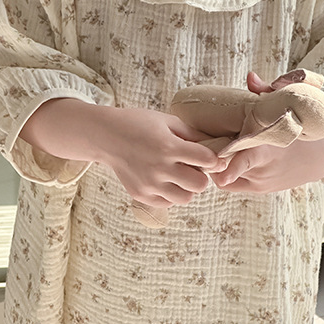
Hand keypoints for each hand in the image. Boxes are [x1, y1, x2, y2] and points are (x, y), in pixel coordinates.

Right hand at [21, 99, 225, 208]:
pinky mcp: (141, 196)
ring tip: (178, 174)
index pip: (207, 160)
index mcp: (168, 147)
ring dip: (187, 187)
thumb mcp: (167, 121)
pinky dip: (170, 194)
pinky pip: (167, 203)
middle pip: (200, 185)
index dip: (212, 158)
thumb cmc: (138, 123)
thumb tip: (217, 147)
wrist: (106, 136)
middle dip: (201, 175)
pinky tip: (164, 180)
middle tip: (192, 166)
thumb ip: (193, 134)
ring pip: (185, 198)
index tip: (208, 156)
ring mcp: (149, 185)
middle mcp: (159, 168)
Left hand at [209, 71, 323, 192]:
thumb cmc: (300, 123)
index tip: (217, 168)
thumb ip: (266, 91)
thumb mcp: (289, 103)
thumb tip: (250, 77)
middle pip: (227, 171)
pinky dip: (222, 173)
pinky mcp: (259, 189)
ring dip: (215, 166)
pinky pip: (232, 184)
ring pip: (225, 179)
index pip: (247, 161)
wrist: (322, 154)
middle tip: (196, 143)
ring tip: (207, 146)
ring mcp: (261, 182)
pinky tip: (220, 155)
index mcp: (269, 149)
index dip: (231, 166)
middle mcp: (264, 170)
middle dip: (210, 160)